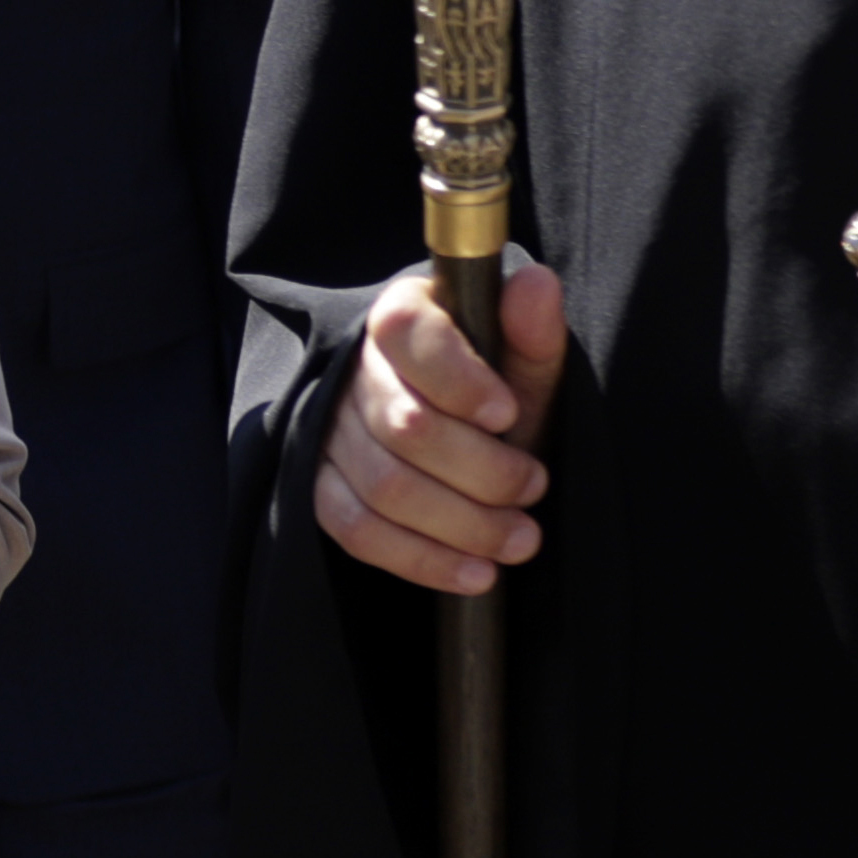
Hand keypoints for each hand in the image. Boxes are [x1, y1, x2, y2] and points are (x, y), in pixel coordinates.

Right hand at [318, 258, 567, 596]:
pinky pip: (358, 531)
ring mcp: (331, 434)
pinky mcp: (321, 488)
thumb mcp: (523, 364)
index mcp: (401, 318)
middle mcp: (354, 372)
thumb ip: (531, 333)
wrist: (461, 442)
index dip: (458, 379)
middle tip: (534, 488)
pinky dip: (421, 560)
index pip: (406, 334)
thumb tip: (536, 283)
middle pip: (405, 426)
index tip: (507, 414)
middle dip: (482, 469)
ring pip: (385, 487)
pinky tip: (475, 573)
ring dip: (462, 524)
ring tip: (519, 539)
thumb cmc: (496, 398)